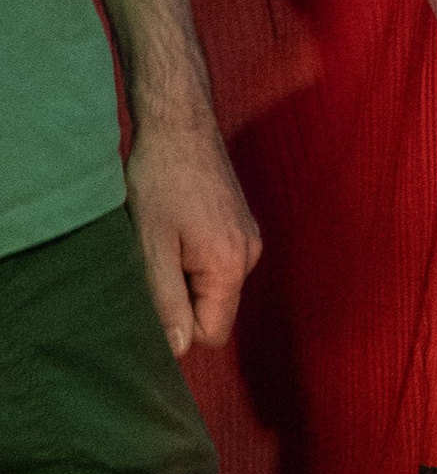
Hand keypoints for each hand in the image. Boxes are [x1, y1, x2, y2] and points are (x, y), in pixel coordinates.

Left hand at [124, 91, 259, 356]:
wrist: (179, 123)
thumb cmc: (161, 180)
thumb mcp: (151, 248)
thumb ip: (166, 303)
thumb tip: (178, 350)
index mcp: (231, 267)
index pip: (211, 333)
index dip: (177, 325)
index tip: (152, 292)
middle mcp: (249, 255)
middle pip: (214, 309)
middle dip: (180, 296)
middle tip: (153, 258)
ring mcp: (248, 237)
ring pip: (213, 285)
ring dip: (184, 273)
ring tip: (163, 235)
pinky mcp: (241, 223)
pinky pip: (217, 261)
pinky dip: (193, 253)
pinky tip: (175, 223)